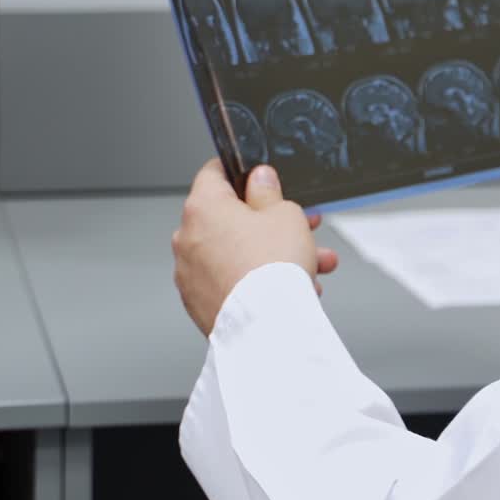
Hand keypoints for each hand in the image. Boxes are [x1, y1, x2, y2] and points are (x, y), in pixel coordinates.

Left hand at [172, 161, 339, 336]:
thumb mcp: (285, 213)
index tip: (260, 175)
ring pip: (237, 251)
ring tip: (312, 262)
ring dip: (272, 252)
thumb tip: (259, 180)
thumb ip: (269, 192)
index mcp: (203, 207)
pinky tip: (291, 286)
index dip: (241, 170)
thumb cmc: (272, 269)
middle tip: (300, 223)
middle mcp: (188, 239)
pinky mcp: (200, 302)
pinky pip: (233, 279)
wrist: (265, 329)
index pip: (214, 172)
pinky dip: (257, 278)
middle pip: (231, 217)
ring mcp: (191, 274)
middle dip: (271, 220)